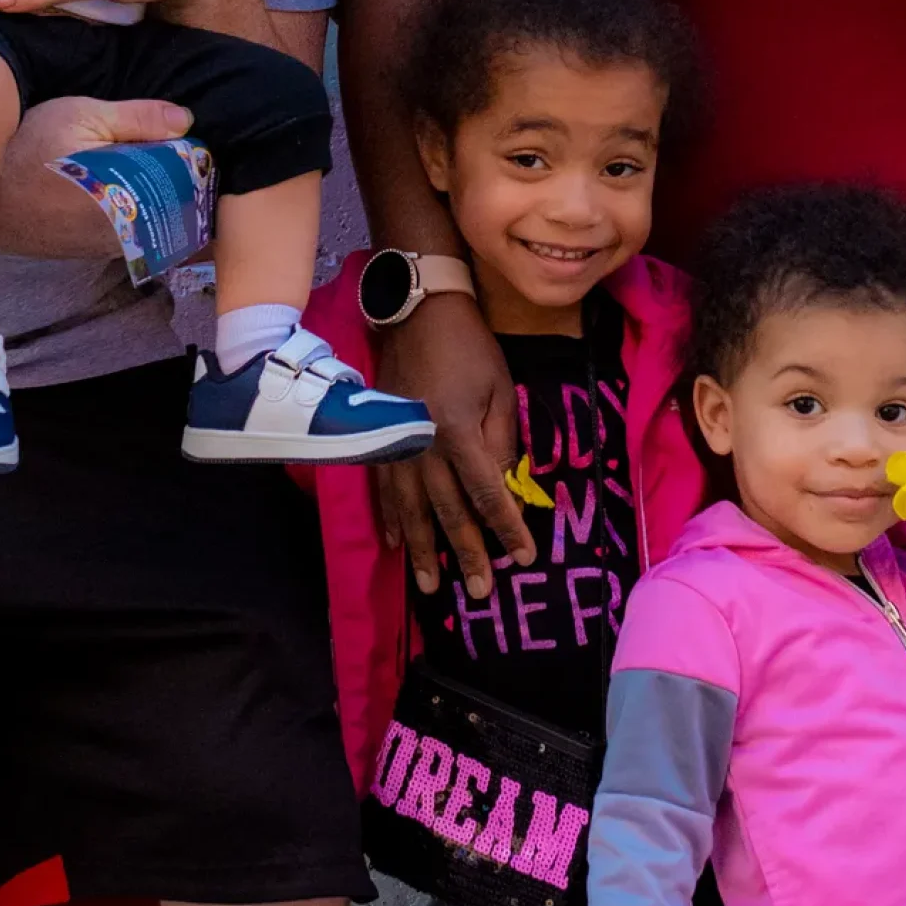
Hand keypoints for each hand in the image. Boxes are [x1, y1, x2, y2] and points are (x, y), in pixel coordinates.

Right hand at [0, 90, 194, 258]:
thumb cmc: (24, 144)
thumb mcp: (81, 115)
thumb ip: (139, 119)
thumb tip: (187, 120)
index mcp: (125, 207)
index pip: (185, 199)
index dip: (198, 175)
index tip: (201, 152)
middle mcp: (114, 239)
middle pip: (170, 217)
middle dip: (181, 191)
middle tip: (184, 157)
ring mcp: (93, 250)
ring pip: (146, 227)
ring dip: (155, 203)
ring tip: (156, 168)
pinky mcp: (75, 251)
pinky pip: (119, 234)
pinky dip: (128, 213)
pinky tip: (123, 187)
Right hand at [372, 291, 531, 598]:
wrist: (418, 313)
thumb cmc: (470, 347)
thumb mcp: (500, 388)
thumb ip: (502, 440)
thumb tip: (505, 486)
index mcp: (460, 434)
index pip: (488, 495)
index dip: (507, 529)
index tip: (524, 558)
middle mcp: (424, 448)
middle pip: (448, 512)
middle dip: (467, 553)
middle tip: (480, 592)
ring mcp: (397, 445)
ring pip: (411, 510)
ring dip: (423, 550)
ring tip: (432, 585)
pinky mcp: (381, 439)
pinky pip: (385, 490)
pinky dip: (391, 519)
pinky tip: (396, 543)